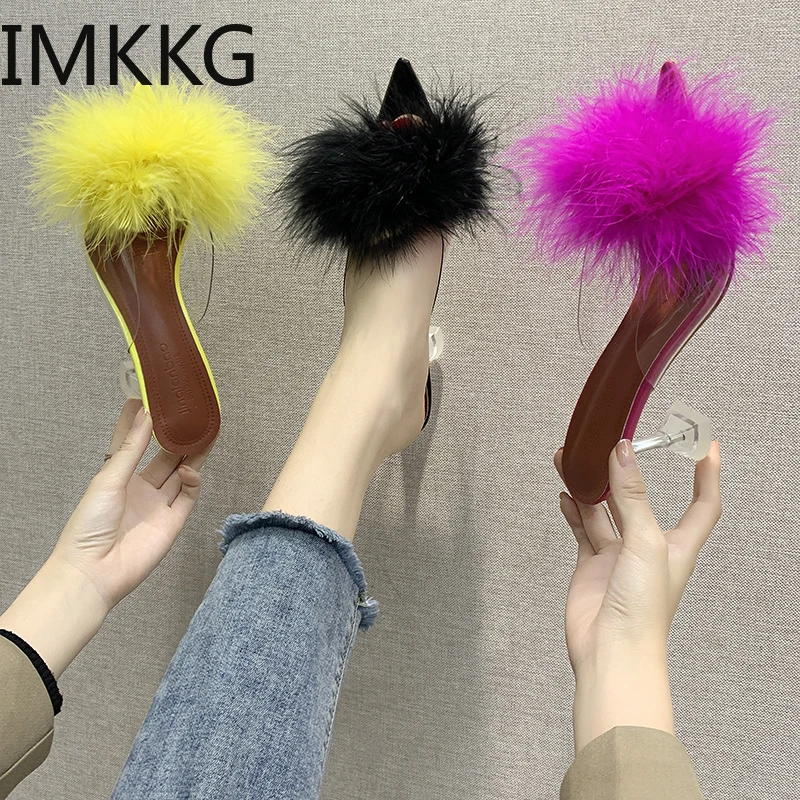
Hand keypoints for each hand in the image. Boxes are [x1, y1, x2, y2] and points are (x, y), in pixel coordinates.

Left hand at [52, 398, 212, 609]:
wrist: (95, 570)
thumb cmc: (90, 524)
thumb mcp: (108, 478)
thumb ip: (131, 448)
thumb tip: (145, 414)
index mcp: (119, 477)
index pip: (133, 443)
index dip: (141, 423)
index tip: (149, 399)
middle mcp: (140, 488)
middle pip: (165, 457)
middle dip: (178, 438)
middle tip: (192, 417)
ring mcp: (158, 505)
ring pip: (181, 474)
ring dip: (193, 455)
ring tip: (205, 434)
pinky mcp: (173, 522)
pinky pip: (188, 496)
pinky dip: (193, 481)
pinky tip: (190, 471)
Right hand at [555, 439, 720, 750]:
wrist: (610, 650)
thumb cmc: (642, 608)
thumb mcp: (644, 541)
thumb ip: (632, 496)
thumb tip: (622, 453)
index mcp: (677, 544)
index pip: (702, 503)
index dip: (706, 475)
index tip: (703, 445)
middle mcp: (648, 546)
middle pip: (639, 498)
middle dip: (625, 470)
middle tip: (610, 441)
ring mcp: (618, 555)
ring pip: (604, 510)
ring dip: (590, 486)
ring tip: (571, 460)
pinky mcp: (592, 565)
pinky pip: (583, 529)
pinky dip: (574, 511)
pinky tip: (565, 495)